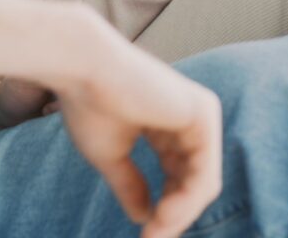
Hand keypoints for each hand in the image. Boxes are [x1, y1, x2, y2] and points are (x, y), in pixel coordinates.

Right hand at [56, 19, 221, 237]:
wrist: (82, 66)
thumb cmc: (89, 103)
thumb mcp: (111, 154)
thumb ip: (130, 184)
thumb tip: (145, 218)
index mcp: (167, 122)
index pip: (178, 175)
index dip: (164, 209)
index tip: (144, 237)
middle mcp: (189, 116)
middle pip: (192, 181)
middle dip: (174, 215)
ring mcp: (200, 113)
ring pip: (202, 182)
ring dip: (180, 214)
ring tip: (155, 232)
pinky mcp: (203, 114)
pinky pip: (204, 173)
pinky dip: (187, 202)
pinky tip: (163, 216)